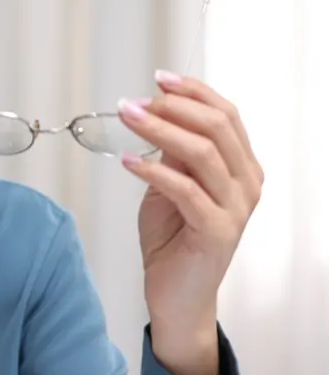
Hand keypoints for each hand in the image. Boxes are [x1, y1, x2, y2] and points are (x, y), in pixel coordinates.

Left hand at [117, 70, 262, 374]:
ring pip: (201, 154)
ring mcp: (236, 209)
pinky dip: (152, 171)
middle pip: (218, 127)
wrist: (177, 295)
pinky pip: (185, 190)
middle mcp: (247, 184)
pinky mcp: (216, 231)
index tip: (160, 78)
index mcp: (242, 167)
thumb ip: (173, 154)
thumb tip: (159, 113)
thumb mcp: (170, 185)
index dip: (194, 93)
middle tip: (135, 102)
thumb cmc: (173, 239)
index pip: (226, 115)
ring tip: (127, 118)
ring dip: (159, 131)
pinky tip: (127, 161)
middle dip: (173, 107)